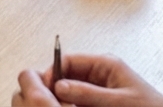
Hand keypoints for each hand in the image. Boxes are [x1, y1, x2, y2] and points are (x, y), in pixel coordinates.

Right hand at [12, 54, 162, 106]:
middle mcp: (100, 74)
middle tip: (46, 99)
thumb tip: (61, 87)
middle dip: (54, 88)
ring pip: (69, 92)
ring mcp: (98, 89)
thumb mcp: (119, 101)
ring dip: (62, 99)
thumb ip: (90, 94)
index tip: (42, 86)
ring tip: (58, 105)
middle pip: (66, 76)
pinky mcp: (99, 102)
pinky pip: (78, 102)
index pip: (69, 61)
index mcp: (106, 65)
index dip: (52, 73)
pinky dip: (70, 105)